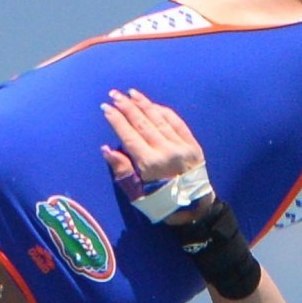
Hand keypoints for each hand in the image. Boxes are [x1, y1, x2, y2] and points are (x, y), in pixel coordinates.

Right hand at [100, 88, 213, 222]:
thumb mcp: (137, 195)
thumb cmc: (162, 204)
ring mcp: (181, 146)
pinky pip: (176, 122)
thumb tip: (106, 149)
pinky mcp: (193, 144)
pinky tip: (153, 104)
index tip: (105, 107)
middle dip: (126, 106)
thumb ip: (122, 170)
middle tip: (114, 94)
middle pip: (142, 123)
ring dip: (143, 104)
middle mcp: (166, 151)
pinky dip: (163, 111)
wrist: (195, 209)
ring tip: (130, 93)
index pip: (129, 136)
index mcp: (150, 165)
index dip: (116, 120)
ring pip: (159, 119)